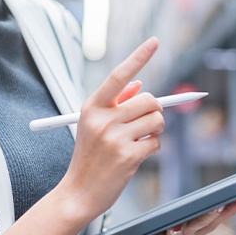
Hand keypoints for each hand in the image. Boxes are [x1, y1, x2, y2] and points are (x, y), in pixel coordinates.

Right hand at [57, 37, 163, 220]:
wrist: (78, 193)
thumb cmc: (89, 157)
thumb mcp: (93, 125)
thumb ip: (115, 103)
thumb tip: (139, 84)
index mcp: (92, 106)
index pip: (119, 74)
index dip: (138, 56)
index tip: (154, 41)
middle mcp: (103, 118)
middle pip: (150, 100)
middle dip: (155, 112)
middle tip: (146, 124)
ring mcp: (115, 137)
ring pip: (157, 121)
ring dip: (155, 131)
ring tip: (138, 141)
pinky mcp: (128, 155)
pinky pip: (156, 143)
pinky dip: (152, 149)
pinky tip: (135, 157)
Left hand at [121, 195, 235, 234]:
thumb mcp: (181, 223)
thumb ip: (200, 212)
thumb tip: (227, 198)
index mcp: (191, 230)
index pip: (216, 218)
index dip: (233, 208)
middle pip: (198, 227)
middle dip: (209, 217)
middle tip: (219, 206)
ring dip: (176, 233)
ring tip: (175, 227)